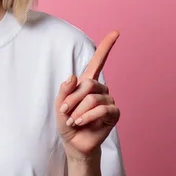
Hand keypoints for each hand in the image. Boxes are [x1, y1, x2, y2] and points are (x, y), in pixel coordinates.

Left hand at [56, 31, 120, 160]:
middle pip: (88, 84)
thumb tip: (73, 77)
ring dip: (79, 111)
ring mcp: (108, 101)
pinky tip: (81, 123)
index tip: (116, 32)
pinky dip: (88, 117)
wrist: (74, 143)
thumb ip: (64, 90)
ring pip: (93, 98)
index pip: (98, 61)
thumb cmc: (67, 122)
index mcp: (86, 83)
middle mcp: (100, 89)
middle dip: (72, 99)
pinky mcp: (114, 114)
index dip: (106, 46)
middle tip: (65, 112)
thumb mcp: (59, 105)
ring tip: (73, 120)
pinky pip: (102, 110)